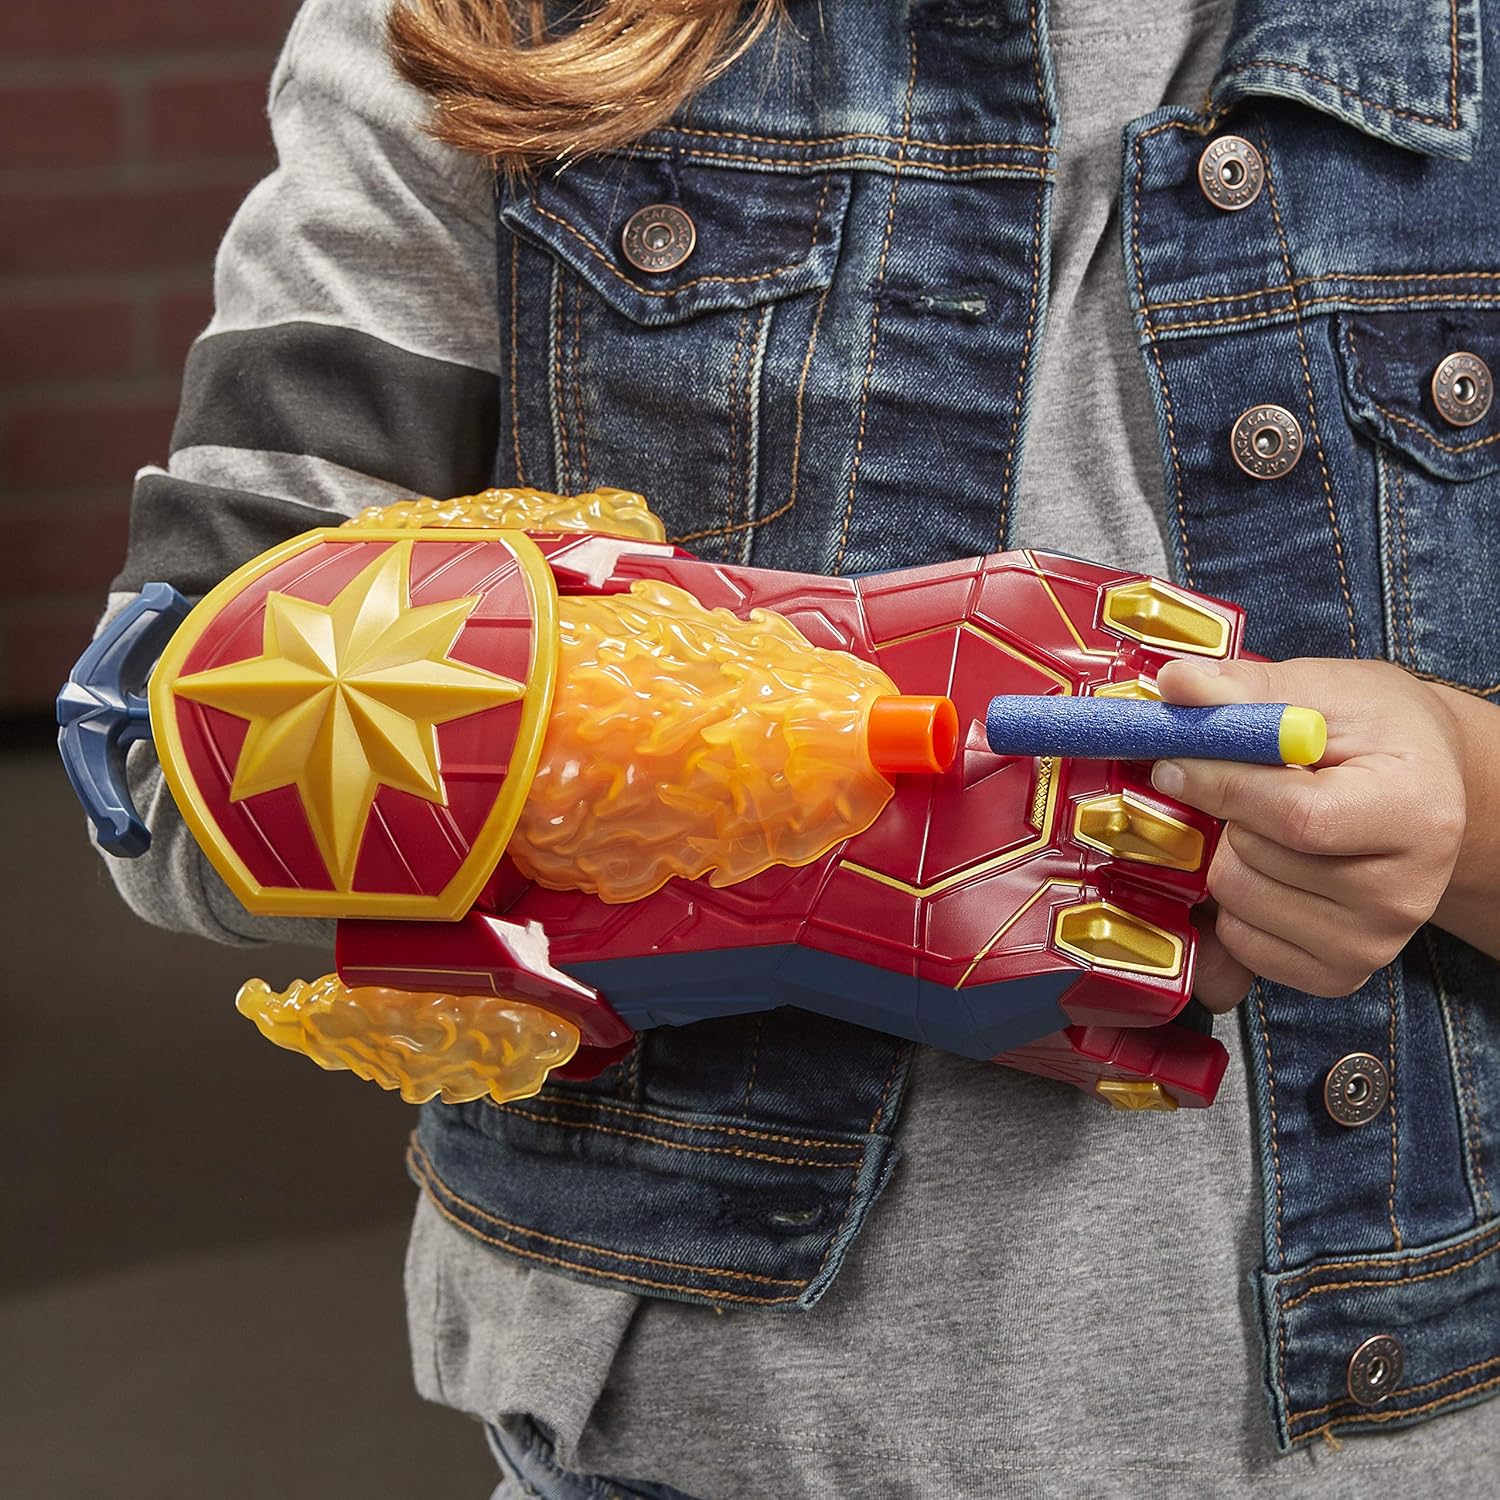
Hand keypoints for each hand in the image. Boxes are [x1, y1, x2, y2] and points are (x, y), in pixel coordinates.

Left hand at [1149, 656, 1469, 1010]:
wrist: (1426, 791)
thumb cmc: (1376, 736)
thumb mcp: (1325, 690)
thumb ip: (1248, 688)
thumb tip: (1175, 684)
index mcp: (1414, 814)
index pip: (1294, 817)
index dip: (1219, 786)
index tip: (1173, 762)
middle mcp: (1403, 894)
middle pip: (1254, 862)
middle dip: (1224, 817)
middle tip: (1247, 790)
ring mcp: (1372, 944)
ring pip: (1237, 903)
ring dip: (1227, 858)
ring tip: (1263, 828)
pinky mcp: (1339, 974)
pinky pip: (1241, 944)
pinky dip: (1232, 905)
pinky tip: (1263, 868)